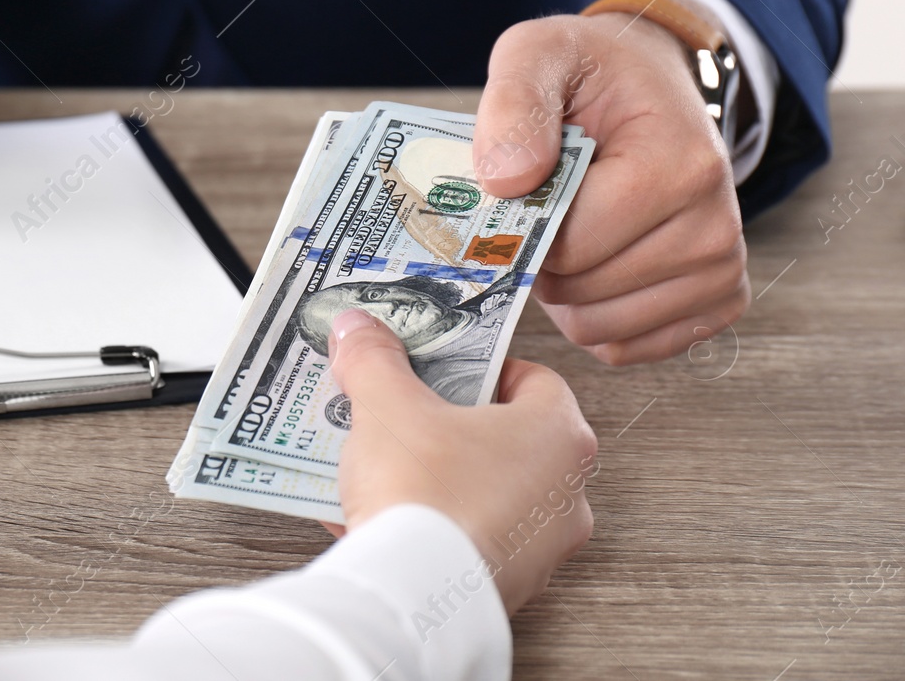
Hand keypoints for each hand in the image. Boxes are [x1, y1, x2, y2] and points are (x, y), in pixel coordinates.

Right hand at [330, 309, 597, 613]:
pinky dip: (429, 525)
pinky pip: (465, 539)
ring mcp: (540, 547)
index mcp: (560, 436)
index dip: (480, 366)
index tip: (438, 366)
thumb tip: (360, 330)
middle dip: (449, 422)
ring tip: (381, 464)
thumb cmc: (424, 494)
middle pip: (505, 436)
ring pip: (485, 492)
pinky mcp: (506, 585)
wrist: (410, 595)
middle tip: (404, 410)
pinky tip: (375, 516)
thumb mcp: (387, 406)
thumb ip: (374, 360)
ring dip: (439, 476)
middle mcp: (565, 494)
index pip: (533, 379)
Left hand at [472, 7, 748, 363]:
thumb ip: (513, 104)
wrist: (652, 82)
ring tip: (570, 228)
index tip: (520, 186)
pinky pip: (625, 347)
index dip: (523, 226)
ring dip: (563, 292)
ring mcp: (723, 270)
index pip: (568, 245)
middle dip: (542, 259)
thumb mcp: (539, 55)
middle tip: (546, 205)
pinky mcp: (717, 301)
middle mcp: (717, 226)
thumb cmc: (593, 73)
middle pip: (581, 292)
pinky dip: (592, 316)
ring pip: (598, 329)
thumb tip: (504, 180)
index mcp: (679, 165)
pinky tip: (592, 262)